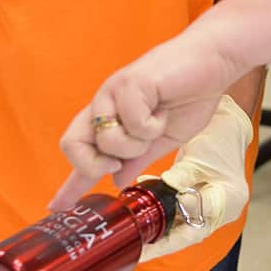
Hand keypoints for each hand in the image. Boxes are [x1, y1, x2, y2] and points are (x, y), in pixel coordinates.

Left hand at [51, 24, 243, 207]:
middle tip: (122, 160)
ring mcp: (114, 92)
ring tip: (157, 122)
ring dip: (137, 142)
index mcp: (112, 119)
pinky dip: (153, 124)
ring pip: (107, 139)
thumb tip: (117, 180)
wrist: (214, 63)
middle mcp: (106, 105)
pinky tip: (164, 108)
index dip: (70, 183)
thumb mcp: (164, 139)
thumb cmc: (191, 95)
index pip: (83, 153)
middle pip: (73, 145)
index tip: (57, 206)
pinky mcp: (129, 82)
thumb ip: (139, 158)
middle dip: (94, 164)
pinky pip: (132, 122)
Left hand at [139, 96, 252, 261]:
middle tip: (138, 250)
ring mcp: (210, 206)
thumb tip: (164, 189)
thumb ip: (183, 176)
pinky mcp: (198, 199)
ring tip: (136, 236)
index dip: (172, 234)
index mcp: (229, 201)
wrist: (226, 126)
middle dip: (161, 242)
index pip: (199, 225)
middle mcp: (221, 210)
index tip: (152, 233)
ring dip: (158, 229)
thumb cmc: (219, 139)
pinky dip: (161, 210)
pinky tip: (143, 201)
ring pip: (181, 225)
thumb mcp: (200, 158)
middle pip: (189, 233)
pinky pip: (177, 211)